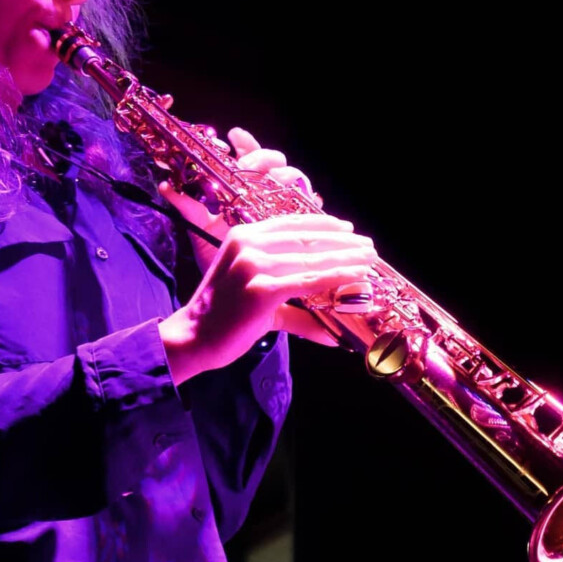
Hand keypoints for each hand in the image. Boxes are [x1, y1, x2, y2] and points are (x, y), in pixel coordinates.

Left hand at [158, 127, 323, 275]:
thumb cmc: (218, 257)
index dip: (244, 143)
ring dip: (286, 175)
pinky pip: (311, 204)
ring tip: (279, 180)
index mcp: (238, 189)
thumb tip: (165, 186)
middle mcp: (263, 192)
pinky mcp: (299, 224)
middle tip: (252, 163)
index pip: (245, 155)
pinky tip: (310, 198)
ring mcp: (283, 206)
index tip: (233, 135)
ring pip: (292, 177)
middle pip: (271, 161)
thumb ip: (188, 207)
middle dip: (263, 157)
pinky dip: (311, 199)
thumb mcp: (200, 231)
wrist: (235, 291)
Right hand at [158, 212, 376, 383]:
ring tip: (369, 260)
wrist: (193, 337)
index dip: (324, 225)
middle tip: (369, 247)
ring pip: (312, 258)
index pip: (291, 223)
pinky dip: (336, 277)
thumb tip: (328, 327)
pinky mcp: (262, 289)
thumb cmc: (223, 318)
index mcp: (243, 236)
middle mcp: (248, 243)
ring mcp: (254, 265)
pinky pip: (309, 280)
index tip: (348, 230)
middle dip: (342, 242)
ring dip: (346, 258)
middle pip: (306, 237)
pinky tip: (355, 277)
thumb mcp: (256, 294)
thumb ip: (292, 303)